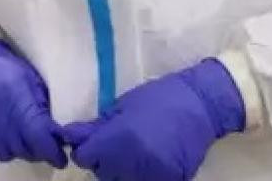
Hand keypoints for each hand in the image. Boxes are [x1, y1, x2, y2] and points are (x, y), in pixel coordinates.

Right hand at [0, 39, 67, 166]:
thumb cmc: (9, 71)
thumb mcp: (33, 84)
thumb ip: (43, 112)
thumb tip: (57, 137)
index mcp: (19, 106)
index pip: (40, 141)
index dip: (53, 153)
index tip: (60, 157)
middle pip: (24, 151)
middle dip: (34, 149)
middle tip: (34, 139)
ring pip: (4, 155)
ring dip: (13, 149)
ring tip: (12, 134)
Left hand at [61, 59, 245, 180]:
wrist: (200, 105)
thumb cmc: (158, 98)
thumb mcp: (121, 106)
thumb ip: (96, 126)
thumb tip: (70, 136)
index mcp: (118, 139)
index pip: (84, 157)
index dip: (84, 148)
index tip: (91, 141)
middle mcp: (132, 163)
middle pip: (101, 172)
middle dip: (102, 160)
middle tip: (114, 144)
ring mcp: (153, 175)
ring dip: (120, 171)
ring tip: (131, 153)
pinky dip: (141, 175)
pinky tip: (147, 161)